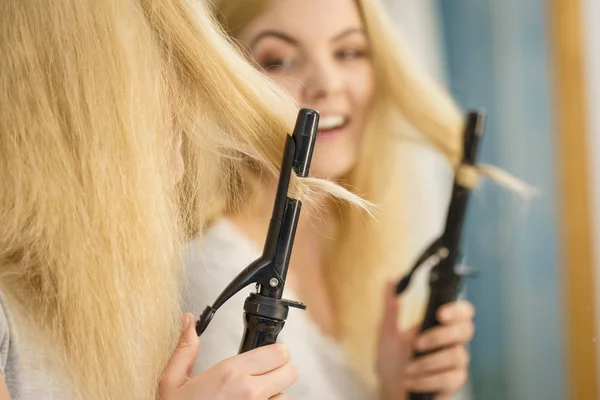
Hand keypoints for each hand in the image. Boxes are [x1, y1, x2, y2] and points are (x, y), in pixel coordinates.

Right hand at [158, 313, 297, 399]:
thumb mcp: (173, 381)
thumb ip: (185, 349)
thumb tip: (188, 321)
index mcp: (230, 373)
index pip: (279, 352)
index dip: (276, 351)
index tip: (268, 355)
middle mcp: (249, 391)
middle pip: (291, 371)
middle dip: (281, 370)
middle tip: (266, 374)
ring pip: (285, 395)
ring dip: (274, 394)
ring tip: (254, 396)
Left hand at [376, 283, 473, 399]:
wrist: (390, 390)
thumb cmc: (393, 362)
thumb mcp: (387, 334)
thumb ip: (391, 309)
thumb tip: (391, 281)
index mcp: (440, 326)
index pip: (463, 311)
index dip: (457, 310)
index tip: (440, 313)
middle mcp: (453, 342)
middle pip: (466, 330)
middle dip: (440, 336)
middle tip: (416, 344)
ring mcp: (456, 363)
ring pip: (457, 355)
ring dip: (427, 363)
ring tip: (407, 370)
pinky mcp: (454, 382)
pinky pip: (451, 378)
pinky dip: (428, 380)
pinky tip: (412, 381)